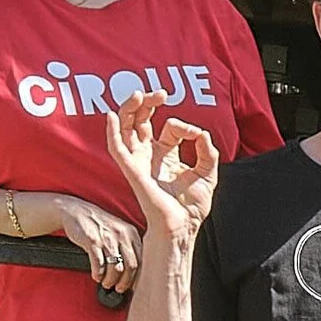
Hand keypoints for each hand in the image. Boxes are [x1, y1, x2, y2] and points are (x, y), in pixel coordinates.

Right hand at [47, 190, 143, 288]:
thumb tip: (134, 275)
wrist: (76, 211)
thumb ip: (129, 249)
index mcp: (132, 234)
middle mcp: (123, 234)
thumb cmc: (99, 226)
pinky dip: (98, 274)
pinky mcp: (92, 241)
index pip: (142, 261)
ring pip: (116, 268)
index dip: (137, 278)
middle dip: (125, 282)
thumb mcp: (120, 232)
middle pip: (131, 267)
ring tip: (106, 283)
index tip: (132, 288)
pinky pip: (99, 264)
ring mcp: (108, 237)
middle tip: (118, 289)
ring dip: (111, 280)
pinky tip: (96, 276)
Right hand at [104, 91, 215, 246]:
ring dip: (129, 108)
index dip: (183, 125)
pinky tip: (113, 115)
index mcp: (166, 155)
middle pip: (141, 120)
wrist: (183, 227)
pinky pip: (116, 148)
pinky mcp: (132, 170)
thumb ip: (208, 151)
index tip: (196, 135)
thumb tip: (201, 133)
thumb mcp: (208, 173)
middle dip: (148, 103)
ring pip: (126, 127)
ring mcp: (139, 161)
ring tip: (139, 94)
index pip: (169, 128)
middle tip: (161, 94)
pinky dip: (112, 131)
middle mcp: (150, 155)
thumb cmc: (192, 207)